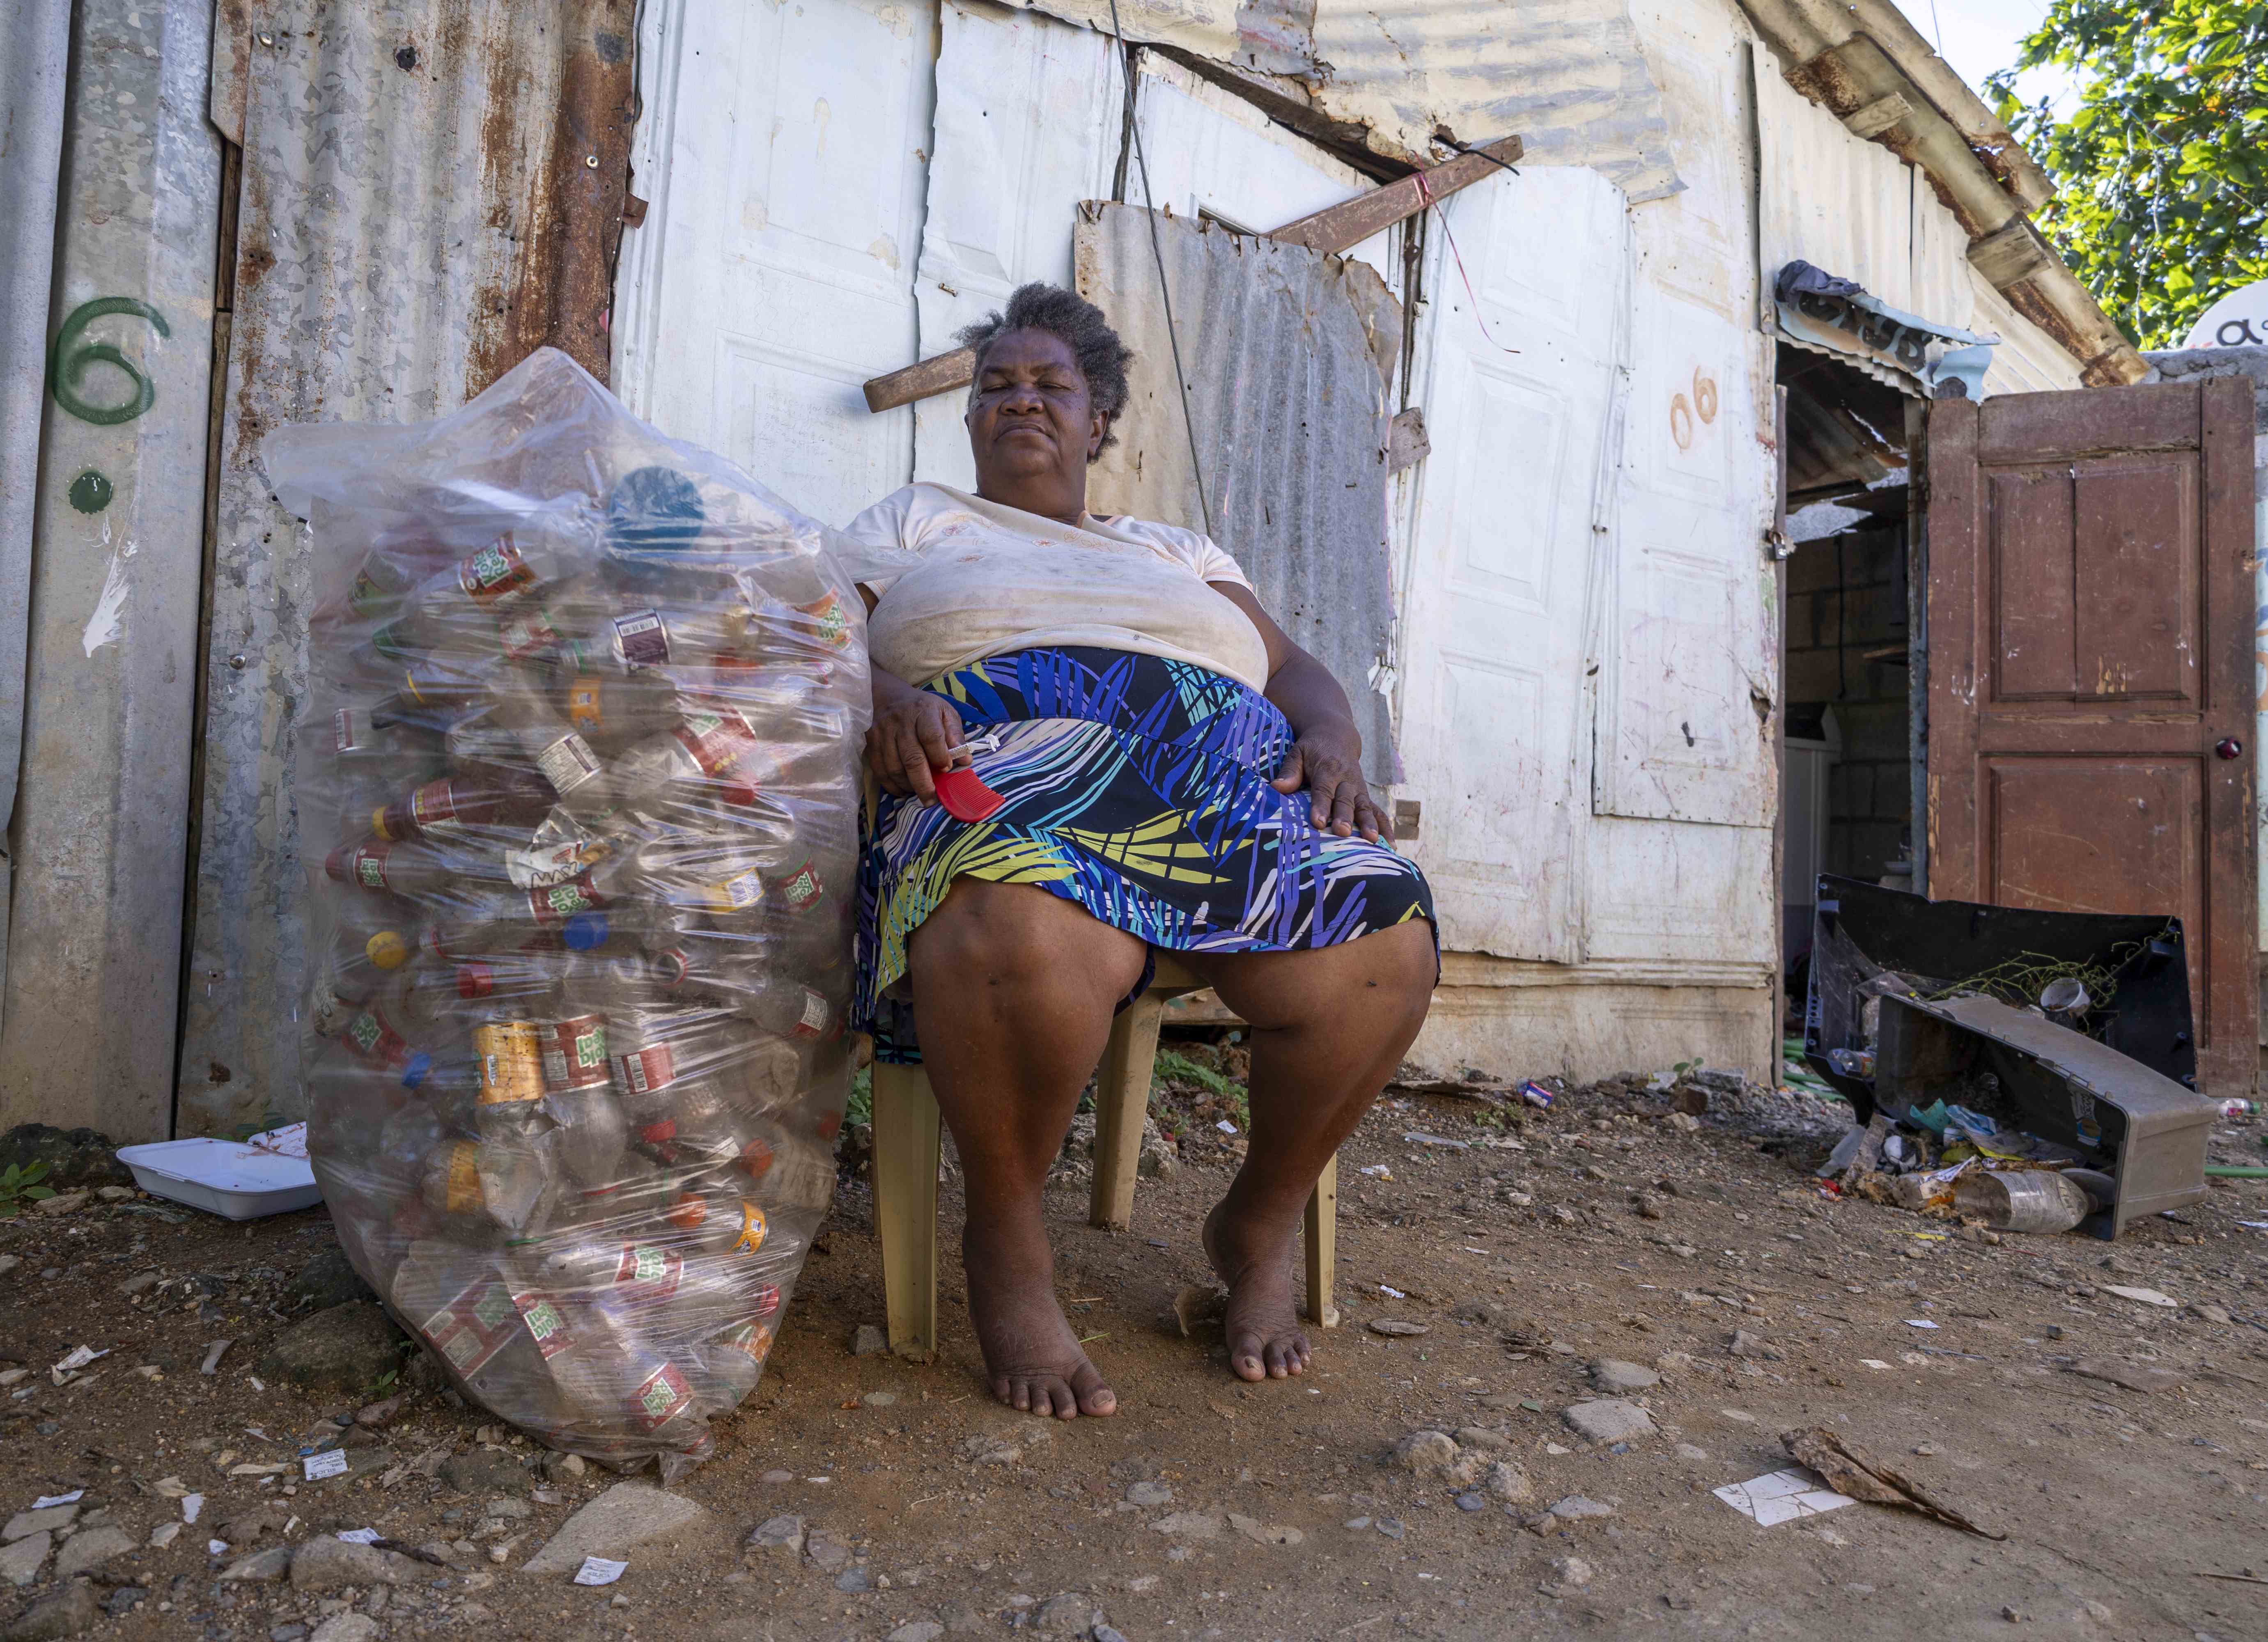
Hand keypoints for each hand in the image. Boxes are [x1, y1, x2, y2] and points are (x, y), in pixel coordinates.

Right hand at [866, 670, 967, 799]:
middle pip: (911, 758)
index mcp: (923, 711)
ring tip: (919, 793)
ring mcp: (882, 732)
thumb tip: (964, 761)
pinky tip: (903, 789)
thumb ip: (956, 735)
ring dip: (908, 786)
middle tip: (932, 799)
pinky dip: (891, 785)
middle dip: (923, 783)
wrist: (890, 697)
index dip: (940, 757)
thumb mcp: (945, 713)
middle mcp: (901, 721)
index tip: (946, 769)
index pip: (931, 737)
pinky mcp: (870, 743)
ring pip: (894, 768)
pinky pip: (879, 770)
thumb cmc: (924, 709)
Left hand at [1271, 724, 1390, 841]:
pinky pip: (1377, 811)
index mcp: (1327, 770)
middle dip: (1345, 817)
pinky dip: (1385, 827)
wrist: (1337, 736)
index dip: (1320, 806)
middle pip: (1346, 800)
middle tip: (1342, 833)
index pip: (1323, 790)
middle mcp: (1346, 780)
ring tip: (1373, 840)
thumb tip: (1276, 787)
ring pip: (1365, 806)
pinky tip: (1390, 844)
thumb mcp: (1298, 753)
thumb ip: (1290, 771)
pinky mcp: (1365, 796)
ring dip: (1369, 824)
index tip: (1317, 822)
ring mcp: (1358, 789)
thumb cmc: (1313, 749)